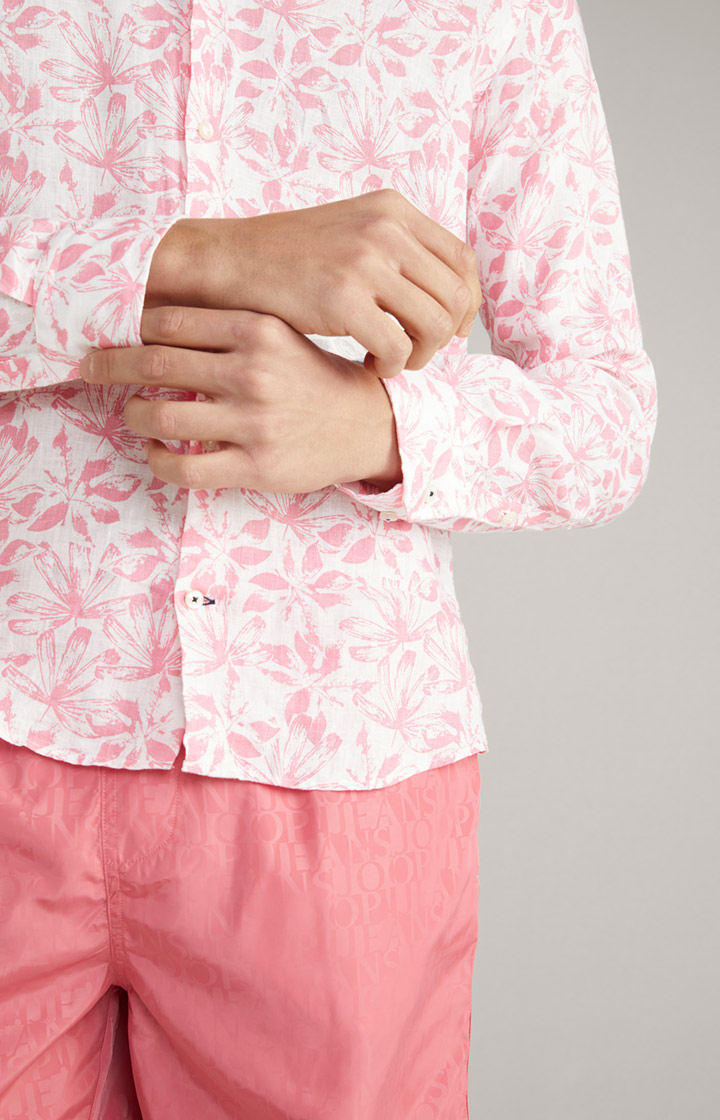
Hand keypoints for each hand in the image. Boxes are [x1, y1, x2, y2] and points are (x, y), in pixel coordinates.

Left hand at [77, 305, 402, 492]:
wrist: (366, 425)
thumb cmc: (313, 377)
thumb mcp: (281, 334)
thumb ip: (228, 326)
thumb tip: (152, 320)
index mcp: (258, 330)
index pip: (170, 322)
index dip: (131, 327)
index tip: (114, 333)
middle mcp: (253, 373)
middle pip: (153, 365)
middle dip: (109, 366)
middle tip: (90, 367)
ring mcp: (253, 423)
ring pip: (160, 418)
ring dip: (133, 414)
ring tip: (135, 413)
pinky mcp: (255, 467)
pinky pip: (183, 467)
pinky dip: (157, 459)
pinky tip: (158, 451)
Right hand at [145, 188, 482, 379]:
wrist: (227, 262)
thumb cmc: (288, 259)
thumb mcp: (350, 232)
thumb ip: (396, 250)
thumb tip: (448, 295)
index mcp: (393, 209)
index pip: (462, 260)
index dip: (467, 304)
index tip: (451, 331)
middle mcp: (386, 229)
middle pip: (454, 297)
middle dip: (442, 337)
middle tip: (413, 353)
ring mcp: (366, 262)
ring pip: (434, 326)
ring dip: (419, 355)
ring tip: (392, 360)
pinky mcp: (344, 299)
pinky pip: (398, 348)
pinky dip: (391, 367)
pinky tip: (368, 364)